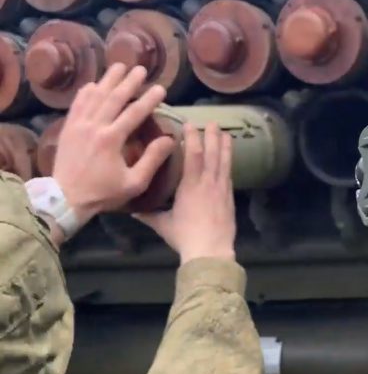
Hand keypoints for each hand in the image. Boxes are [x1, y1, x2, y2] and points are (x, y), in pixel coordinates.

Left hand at [53, 64, 174, 222]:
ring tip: (119, 66)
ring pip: (94, 96)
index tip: (160, 88)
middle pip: (113, 98)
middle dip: (128, 82)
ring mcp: (78, 126)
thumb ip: (152, 160)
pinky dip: (85, 92)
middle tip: (140, 69)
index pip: (134, 113)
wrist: (66, 199)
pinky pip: (77, 104)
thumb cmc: (103, 193)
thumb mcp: (134, 182)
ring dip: (108, 80)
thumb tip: (169, 139)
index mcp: (111, 139)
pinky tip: (93, 84)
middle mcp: (94, 126)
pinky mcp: (68, 129)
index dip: (149, 99)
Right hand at [134, 122, 235, 263]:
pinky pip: (229, 176)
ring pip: (224, 163)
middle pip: (212, 154)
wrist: (211, 251)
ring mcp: (222, 190)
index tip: (190, 124)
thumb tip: (131, 210)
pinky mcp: (230, 199)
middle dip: (212, 136)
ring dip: (225, 147)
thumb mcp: (163, 225)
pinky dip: (228, 165)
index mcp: (191, 185)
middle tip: (213, 122)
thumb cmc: (185, 236)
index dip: (193, 137)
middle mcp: (208, 183)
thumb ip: (148, 214)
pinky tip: (228, 161)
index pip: (194, 154)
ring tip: (226, 134)